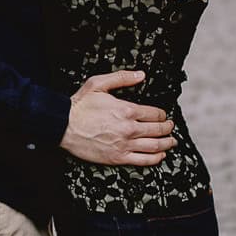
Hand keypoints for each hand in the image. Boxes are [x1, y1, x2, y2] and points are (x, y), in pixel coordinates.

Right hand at [59, 70, 175, 166]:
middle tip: (170, 127)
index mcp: (127, 110)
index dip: (162, 114)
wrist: (63, 126)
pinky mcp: (118, 158)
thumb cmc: (80, 106)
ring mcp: (124, 145)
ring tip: (171, 141)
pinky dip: (156, 158)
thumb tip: (141, 75)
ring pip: (155, 146)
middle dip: (168, 128)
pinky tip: (160, 155)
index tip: (163, 115)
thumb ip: (122, 78)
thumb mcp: (99, 84)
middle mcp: (129, 129)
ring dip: (166, 143)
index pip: (155, 113)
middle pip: (158, 130)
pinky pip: (143, 160)